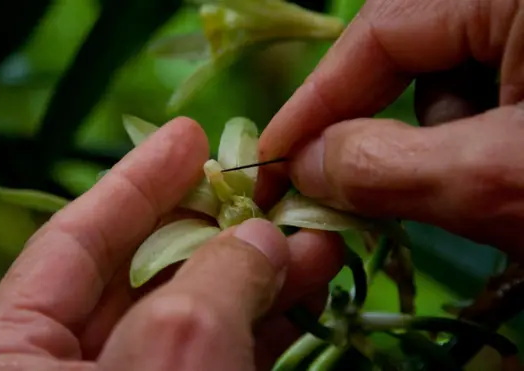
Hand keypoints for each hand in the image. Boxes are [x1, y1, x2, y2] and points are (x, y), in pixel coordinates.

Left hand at [0, 118, 342, 370]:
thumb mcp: (169, 353)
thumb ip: (210, 282)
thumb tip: (259, 235)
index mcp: (12, 356)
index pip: (70, 243)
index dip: (132, 183)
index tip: (186, 136)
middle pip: (141, 278)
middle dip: (212, 231)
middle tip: (270, 190)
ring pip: (192, 322)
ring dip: (255, 278)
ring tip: (314, 237)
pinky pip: (219, 360)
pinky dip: (263, 327)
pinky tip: (305, 291)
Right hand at [257, 0, 523, 258]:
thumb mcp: (495, 179)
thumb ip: (386, 166)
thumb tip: (303, 164)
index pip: (380, 29)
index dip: (317, 101)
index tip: (272, 160)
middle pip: (411, 49)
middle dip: (386, 127)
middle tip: (353, 192)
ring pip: (451, 72)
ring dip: (443, 134)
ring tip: (481, 186)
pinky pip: (490, 84)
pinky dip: (477, 135)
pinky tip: (507, 170)